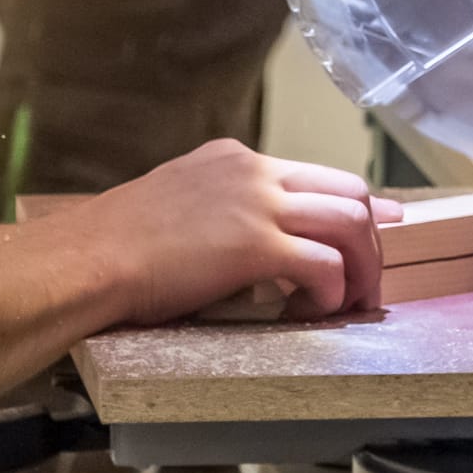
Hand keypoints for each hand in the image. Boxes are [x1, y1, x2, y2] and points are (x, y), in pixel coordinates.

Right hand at [74, 140, 401, 323]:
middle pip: (349, 193)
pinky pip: (324, 265)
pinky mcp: (255, 244)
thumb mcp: (178, 204)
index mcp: (234, 159)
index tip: (384, 223)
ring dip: (362, 269)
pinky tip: (309, 314)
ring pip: (351, 223)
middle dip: (371, 242)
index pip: (317, 175)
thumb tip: (255, 249)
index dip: (359, 206)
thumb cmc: (115, 246)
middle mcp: (253, 171)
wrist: (87, 258)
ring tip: (347, 304)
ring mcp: (257, 203)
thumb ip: (222, 212)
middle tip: (365, 285)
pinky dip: (330, 294)